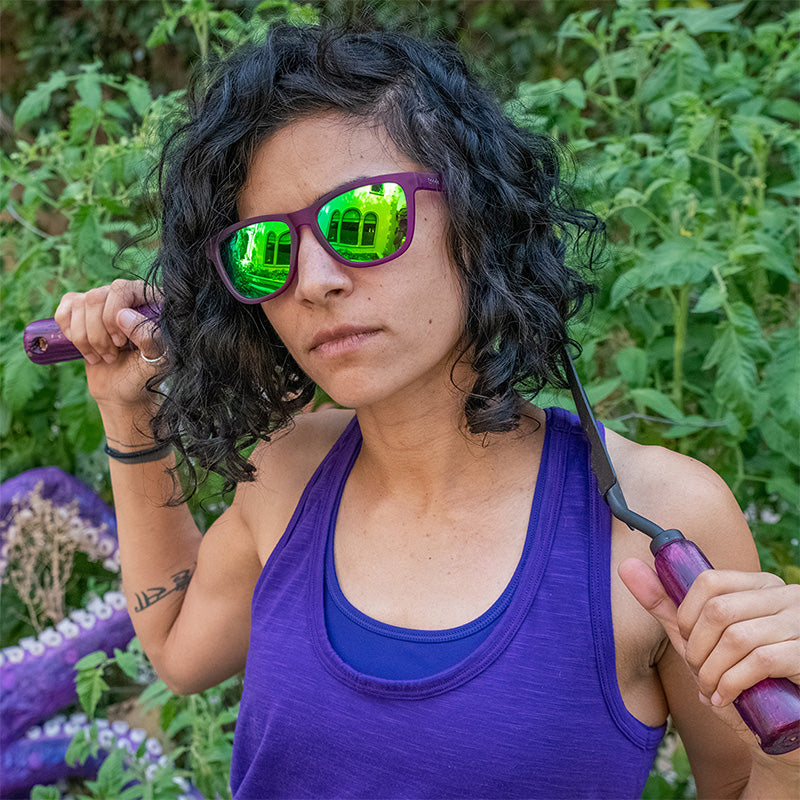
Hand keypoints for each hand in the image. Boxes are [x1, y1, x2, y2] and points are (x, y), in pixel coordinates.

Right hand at [54, 279, 163, 411]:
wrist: (122, 390)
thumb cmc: (143, 375)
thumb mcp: (156, 360)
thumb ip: (149, 338)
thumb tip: (122, 315)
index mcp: (149, 300)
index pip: (120, 289)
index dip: (113, 316)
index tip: (121, 342)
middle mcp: (125, 296)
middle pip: (95, 297)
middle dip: (98, 333)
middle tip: (113, 354)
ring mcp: (102, 303)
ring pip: (78, 305)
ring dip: (86, 338)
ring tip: (104, 356)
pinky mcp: (81, 314)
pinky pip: (63, 312)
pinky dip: (70, 333)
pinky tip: (86, 348)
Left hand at [619, 558, 799, 760]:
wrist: (782, 730)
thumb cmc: (739, 678)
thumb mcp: (698, 641)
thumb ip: (666, 606)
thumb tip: (626, 567)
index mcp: (758, 586)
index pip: (709, 581)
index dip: (686, 614)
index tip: (686, 640)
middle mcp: (784, 597)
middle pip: (718, 610)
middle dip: (696, 647)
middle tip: (698, 670)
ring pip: (737, 637)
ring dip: (711, 670)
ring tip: (711, 688)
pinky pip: (760, 661)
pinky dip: (732, 683)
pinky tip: (726, 698)